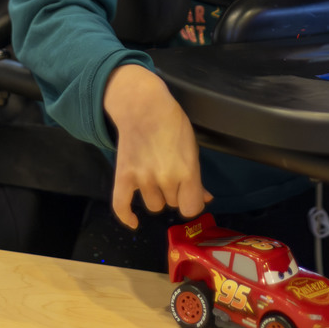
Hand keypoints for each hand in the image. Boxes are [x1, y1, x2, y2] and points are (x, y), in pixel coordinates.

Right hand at [103, 64, 213, 228]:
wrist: (143, 106)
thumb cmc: (173, 123)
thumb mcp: (191, 147)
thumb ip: (197, 177)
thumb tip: (207, 199)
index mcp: (187, 171)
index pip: (191, 208)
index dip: (190, 202)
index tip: (188, 193)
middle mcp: (166, 179)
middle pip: (172, 203)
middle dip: (173, 191)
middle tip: (168, 171)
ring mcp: (143, 178)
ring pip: (153, 205)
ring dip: (155, 195)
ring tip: (154, 176)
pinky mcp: (124, 176)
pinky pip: (121, 206)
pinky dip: (127, 217)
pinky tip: (134, 222)